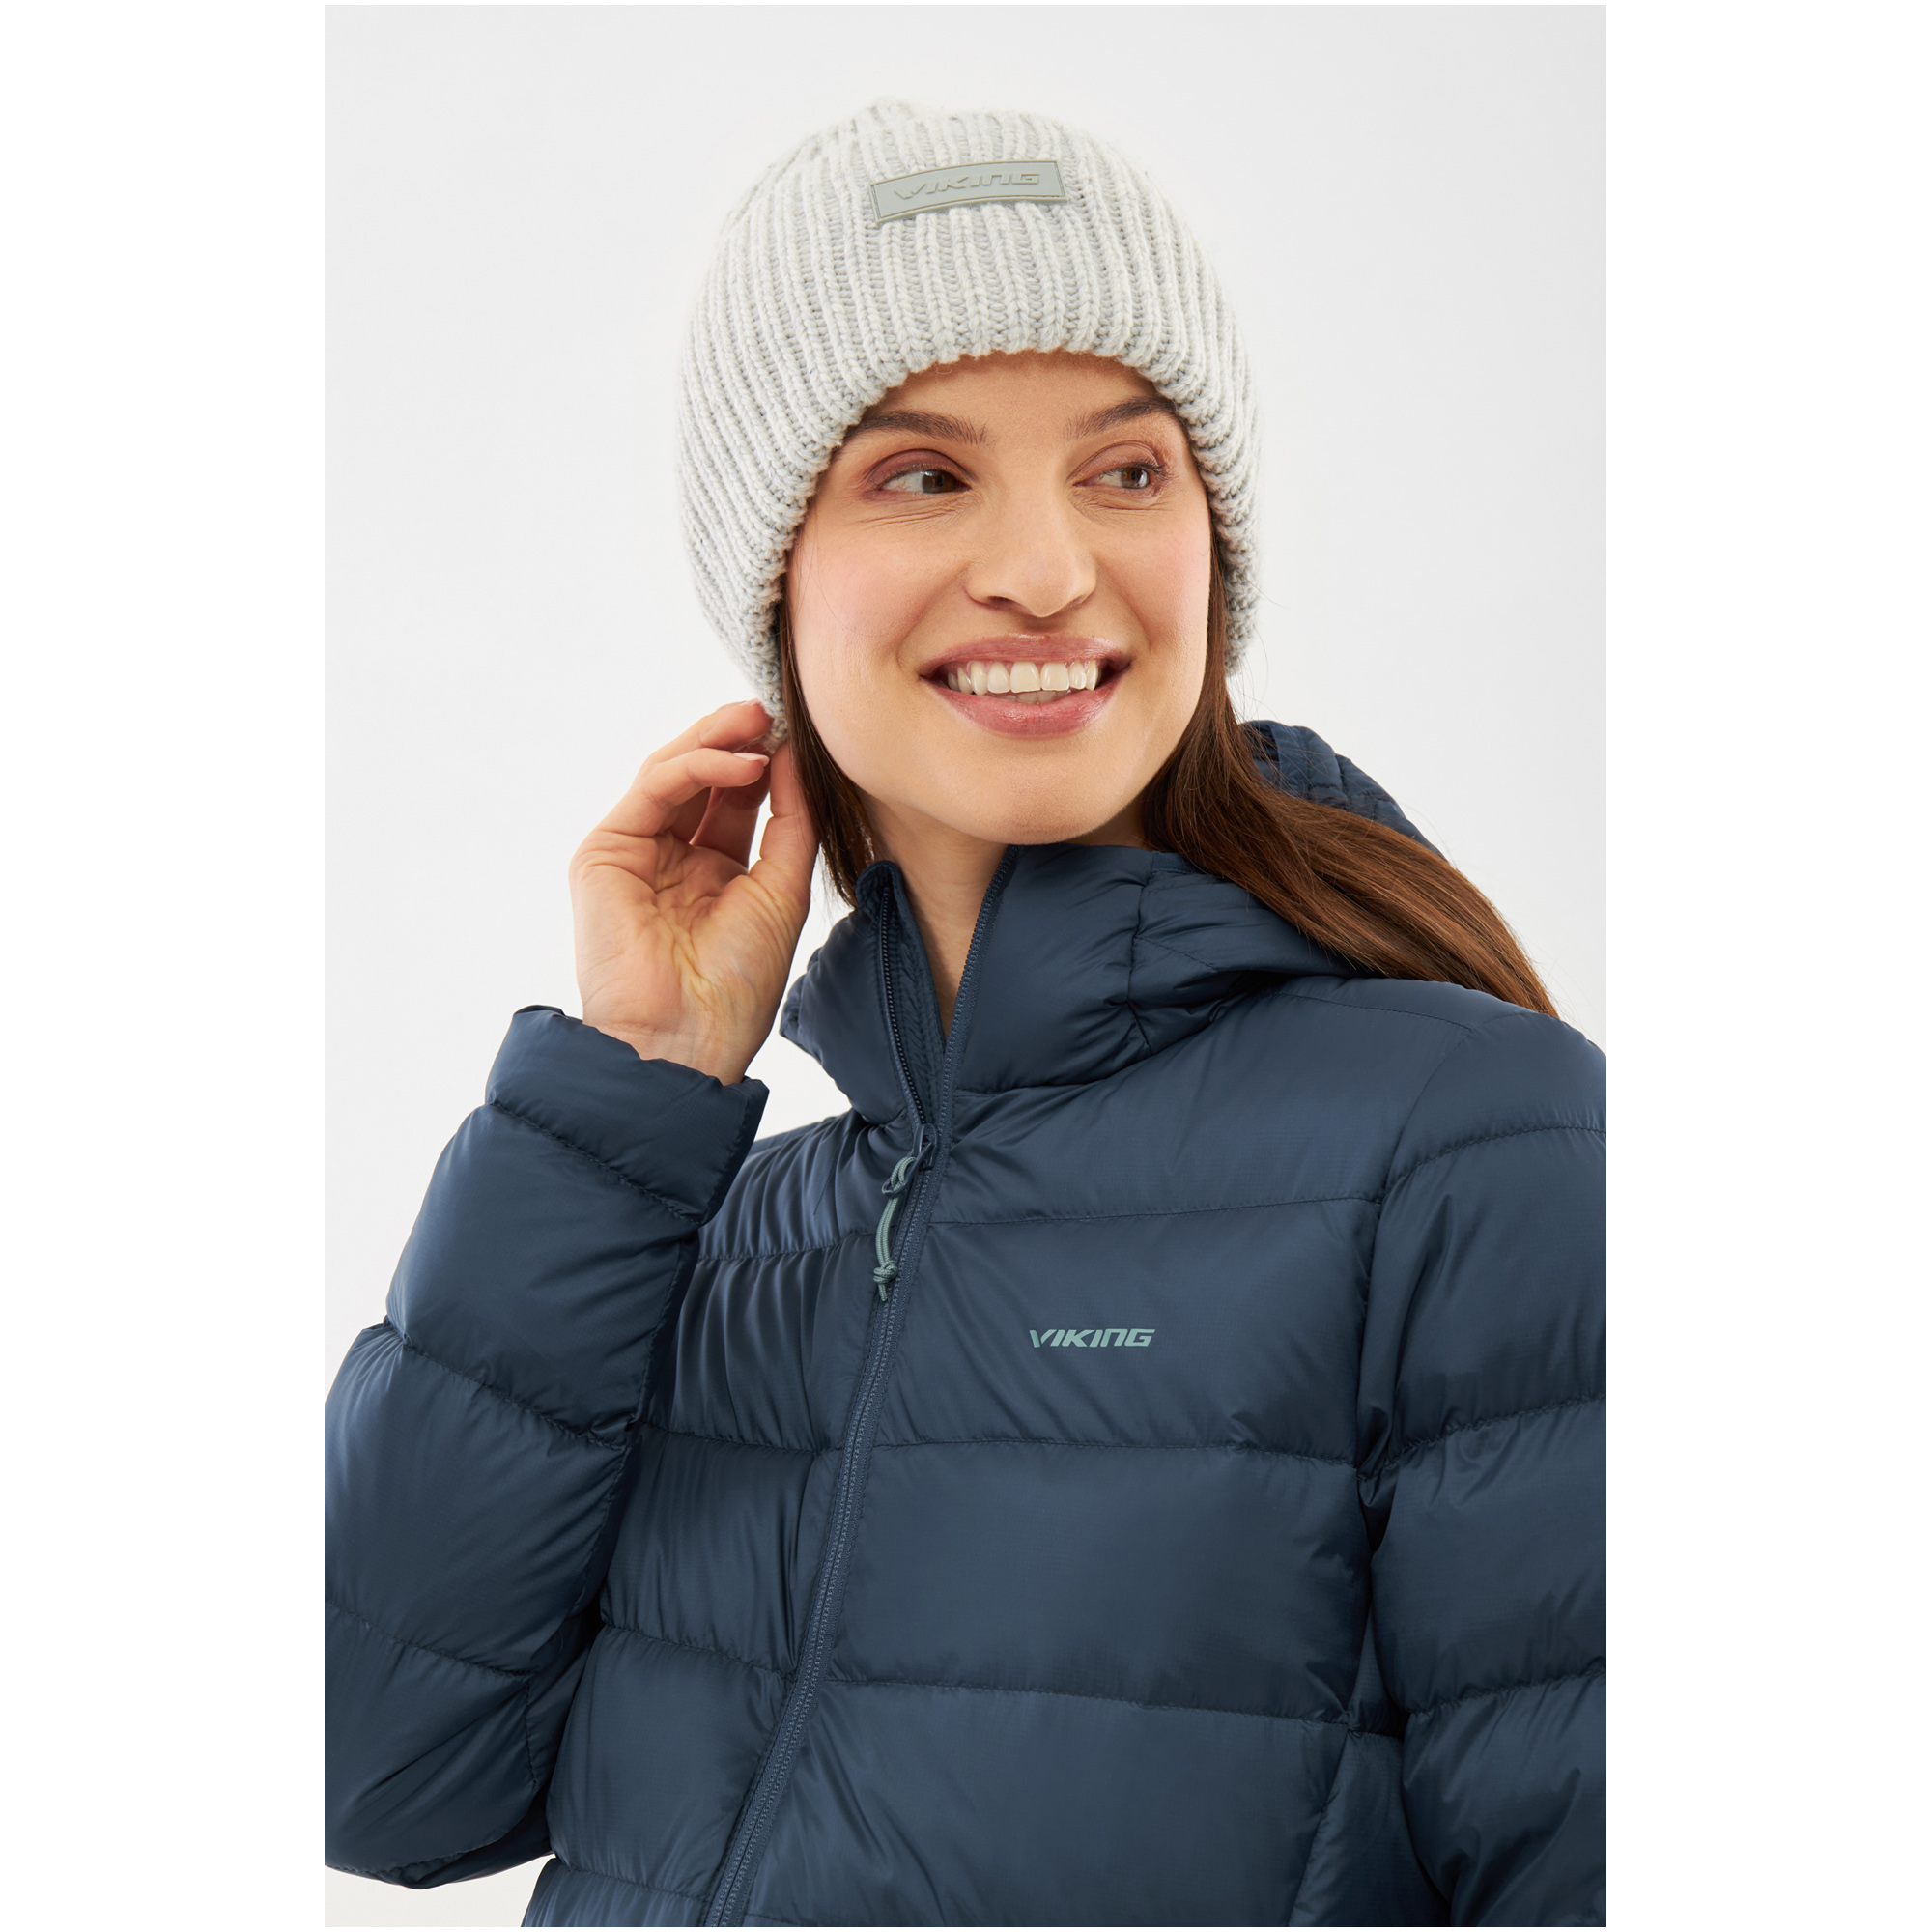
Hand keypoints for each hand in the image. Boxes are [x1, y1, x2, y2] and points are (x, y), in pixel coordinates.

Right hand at [569, 700, 816, 1083]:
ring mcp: (633, 852)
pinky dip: (697, 765)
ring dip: (717, 740)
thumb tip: (792, 758)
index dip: (764, 764)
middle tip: (775, 712)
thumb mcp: (781, 891)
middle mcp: (668, 859)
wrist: (687, 1037)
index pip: (733, 800)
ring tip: (760, 722)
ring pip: (672, 772)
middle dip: (737, 740)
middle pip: (701, 779)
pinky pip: (654, 788)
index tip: (799, 737)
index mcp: (709, 873)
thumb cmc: (736, 984)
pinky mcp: (605, 850)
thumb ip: (789, 822)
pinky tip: (741, 762)